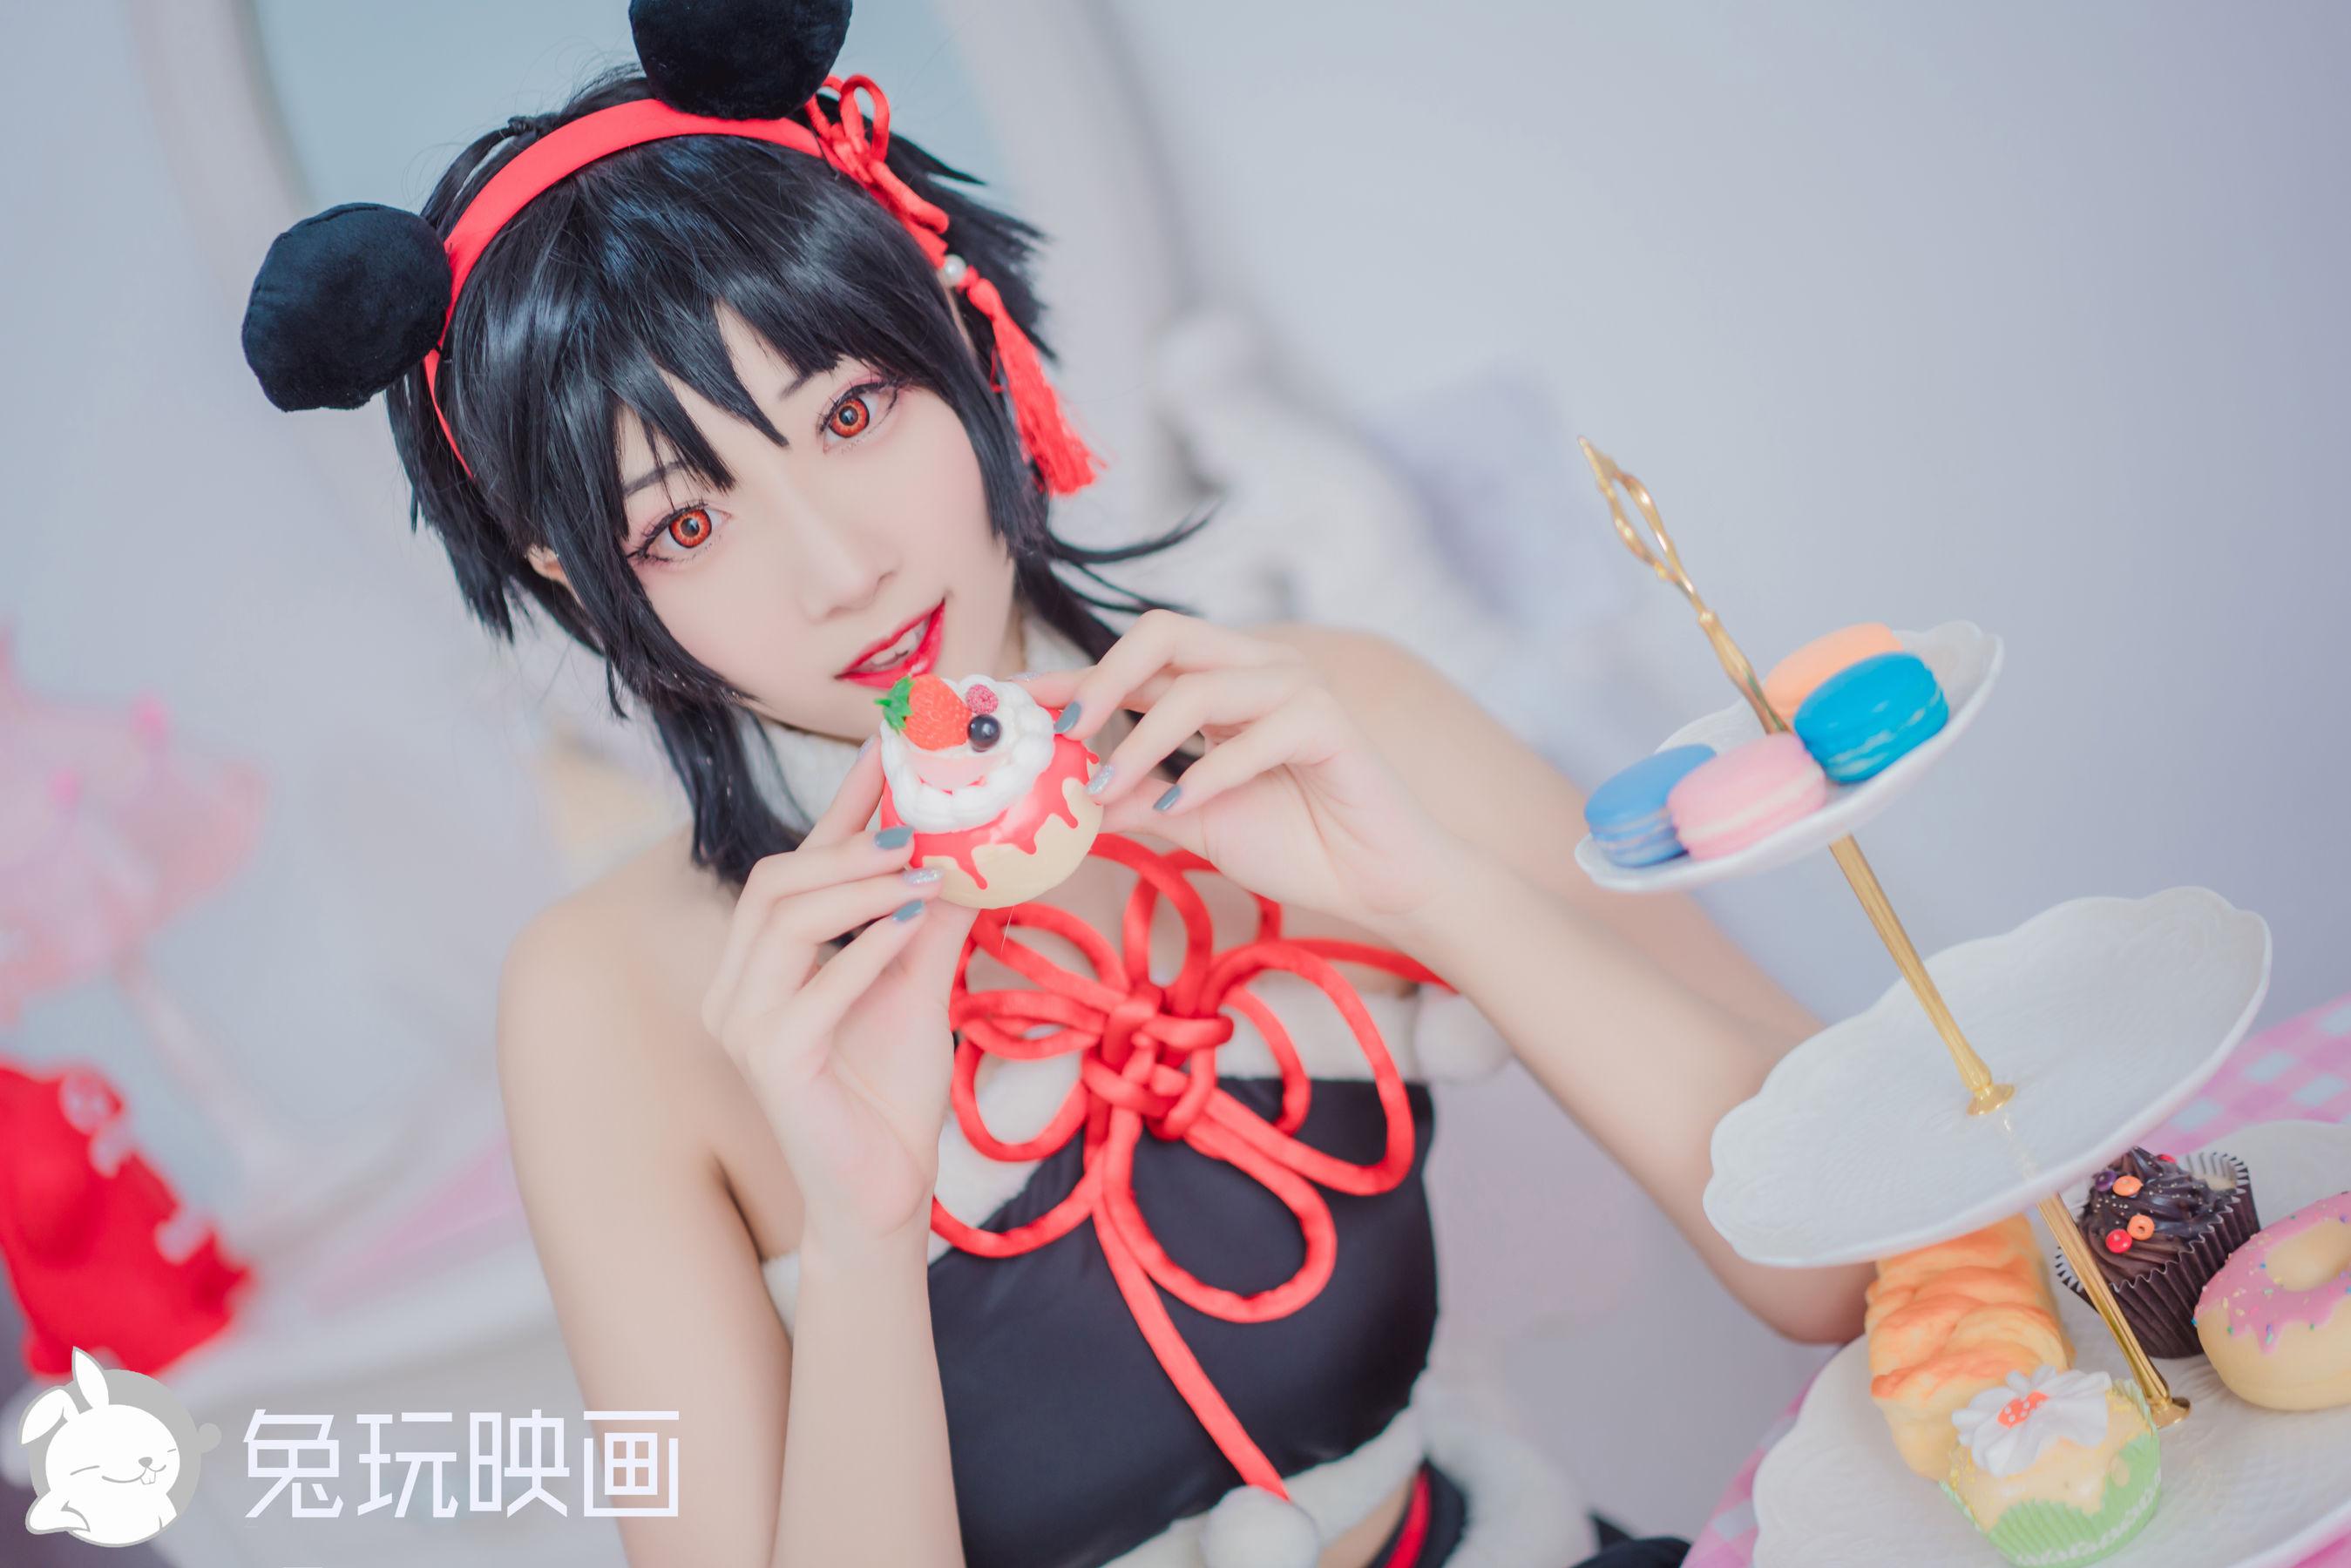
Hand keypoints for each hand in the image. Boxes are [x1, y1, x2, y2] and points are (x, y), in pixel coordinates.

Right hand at [699, 742, 978, 1259]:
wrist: (885, 1192)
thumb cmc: (891, 1093)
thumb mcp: (921, 986)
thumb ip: (936, 920)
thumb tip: (977, 848)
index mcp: (770, 958)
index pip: (802, 861)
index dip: (844, 803)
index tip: (890, 748)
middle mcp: (741, 984)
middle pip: (776, 880)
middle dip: (850, 844)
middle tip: (920, 825)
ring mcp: (744, 1025)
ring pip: (783, 923)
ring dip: (859, 889)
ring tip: (923, 872)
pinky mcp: (768, 1065)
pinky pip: (805, 994)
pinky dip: (860, 955)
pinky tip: (909, 931)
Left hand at [1019, 610, 1462, 934]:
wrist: (1378, 881)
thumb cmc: (1295, 843)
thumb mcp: (1194, 822)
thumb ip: (1137, 801)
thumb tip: (1066, 798)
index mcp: (1217, 685)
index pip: (1132, 662)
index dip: (1069, 677)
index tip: (1011, 704)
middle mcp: (1253, 669)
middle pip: (1162, 633)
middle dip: (1100, 678)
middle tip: (1061, 732)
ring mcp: (1295, 688)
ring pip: (1199, 683)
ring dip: (1143, 738)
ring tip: (1108, 786)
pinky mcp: (1330, 722)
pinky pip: (1255, 733)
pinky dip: (1210, 772)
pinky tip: (1181, 804)